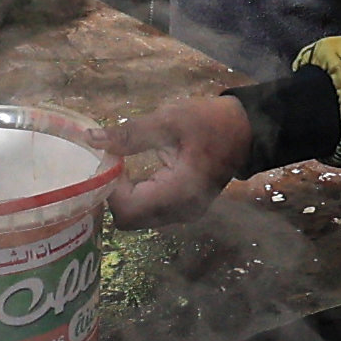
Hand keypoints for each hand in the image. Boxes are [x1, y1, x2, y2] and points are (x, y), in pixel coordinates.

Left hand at [104, 87, 265, 223]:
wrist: (248, 129)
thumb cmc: (211, 122)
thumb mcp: (169, 121)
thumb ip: (130, 134)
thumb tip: (92, 140)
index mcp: (179, 192)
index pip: (127, 209)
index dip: (110, 187)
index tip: (110, 159)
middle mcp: (181, 210)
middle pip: (129, 219)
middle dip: (113, 193)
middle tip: (112, 162)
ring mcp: (183, 212)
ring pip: (137, 217)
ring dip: (123, 195)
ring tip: (122, 164)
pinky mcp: (183, 208)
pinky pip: (149, 210)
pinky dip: (136, 194)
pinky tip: (134, 171)